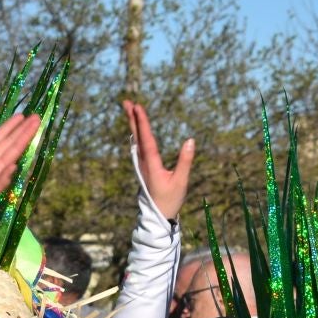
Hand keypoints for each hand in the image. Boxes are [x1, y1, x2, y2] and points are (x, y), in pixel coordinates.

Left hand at [124, 100, 192, 219]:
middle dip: (132, 118)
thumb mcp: (181, 181)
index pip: (146, 139)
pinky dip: (137, 135)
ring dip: (133, 124)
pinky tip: (136, 131)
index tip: (137, 107)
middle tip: (127, 102)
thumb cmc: (170, 200)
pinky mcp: (143, 168)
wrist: (158, 216)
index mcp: (151, 164)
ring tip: (130, 110)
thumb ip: (185, 161)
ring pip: (136, 140)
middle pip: (136, 136)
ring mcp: (141, 165)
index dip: (142, 122)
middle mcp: (143, 163)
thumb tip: (190, 141)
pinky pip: (138, 147)